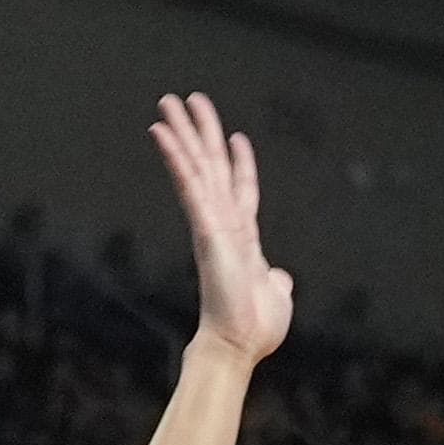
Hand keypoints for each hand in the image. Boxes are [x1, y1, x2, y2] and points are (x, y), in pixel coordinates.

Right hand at [149, 92, 292, 364]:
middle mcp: (224, 222)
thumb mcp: (276, 295)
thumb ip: (277, 280)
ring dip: (182, 133)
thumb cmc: (255, 327)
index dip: (240, 162)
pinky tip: (161, 132)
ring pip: (195, 167)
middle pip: (211, 166)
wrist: (239, 344)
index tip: (237, 137)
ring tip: (168, 101)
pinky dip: (175, 157)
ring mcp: (212, 222)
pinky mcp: (205, 226)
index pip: (241, 189)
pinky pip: (188, 184)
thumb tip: (282, 277)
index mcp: (243, 237)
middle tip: (185, 100)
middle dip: (200, 132)